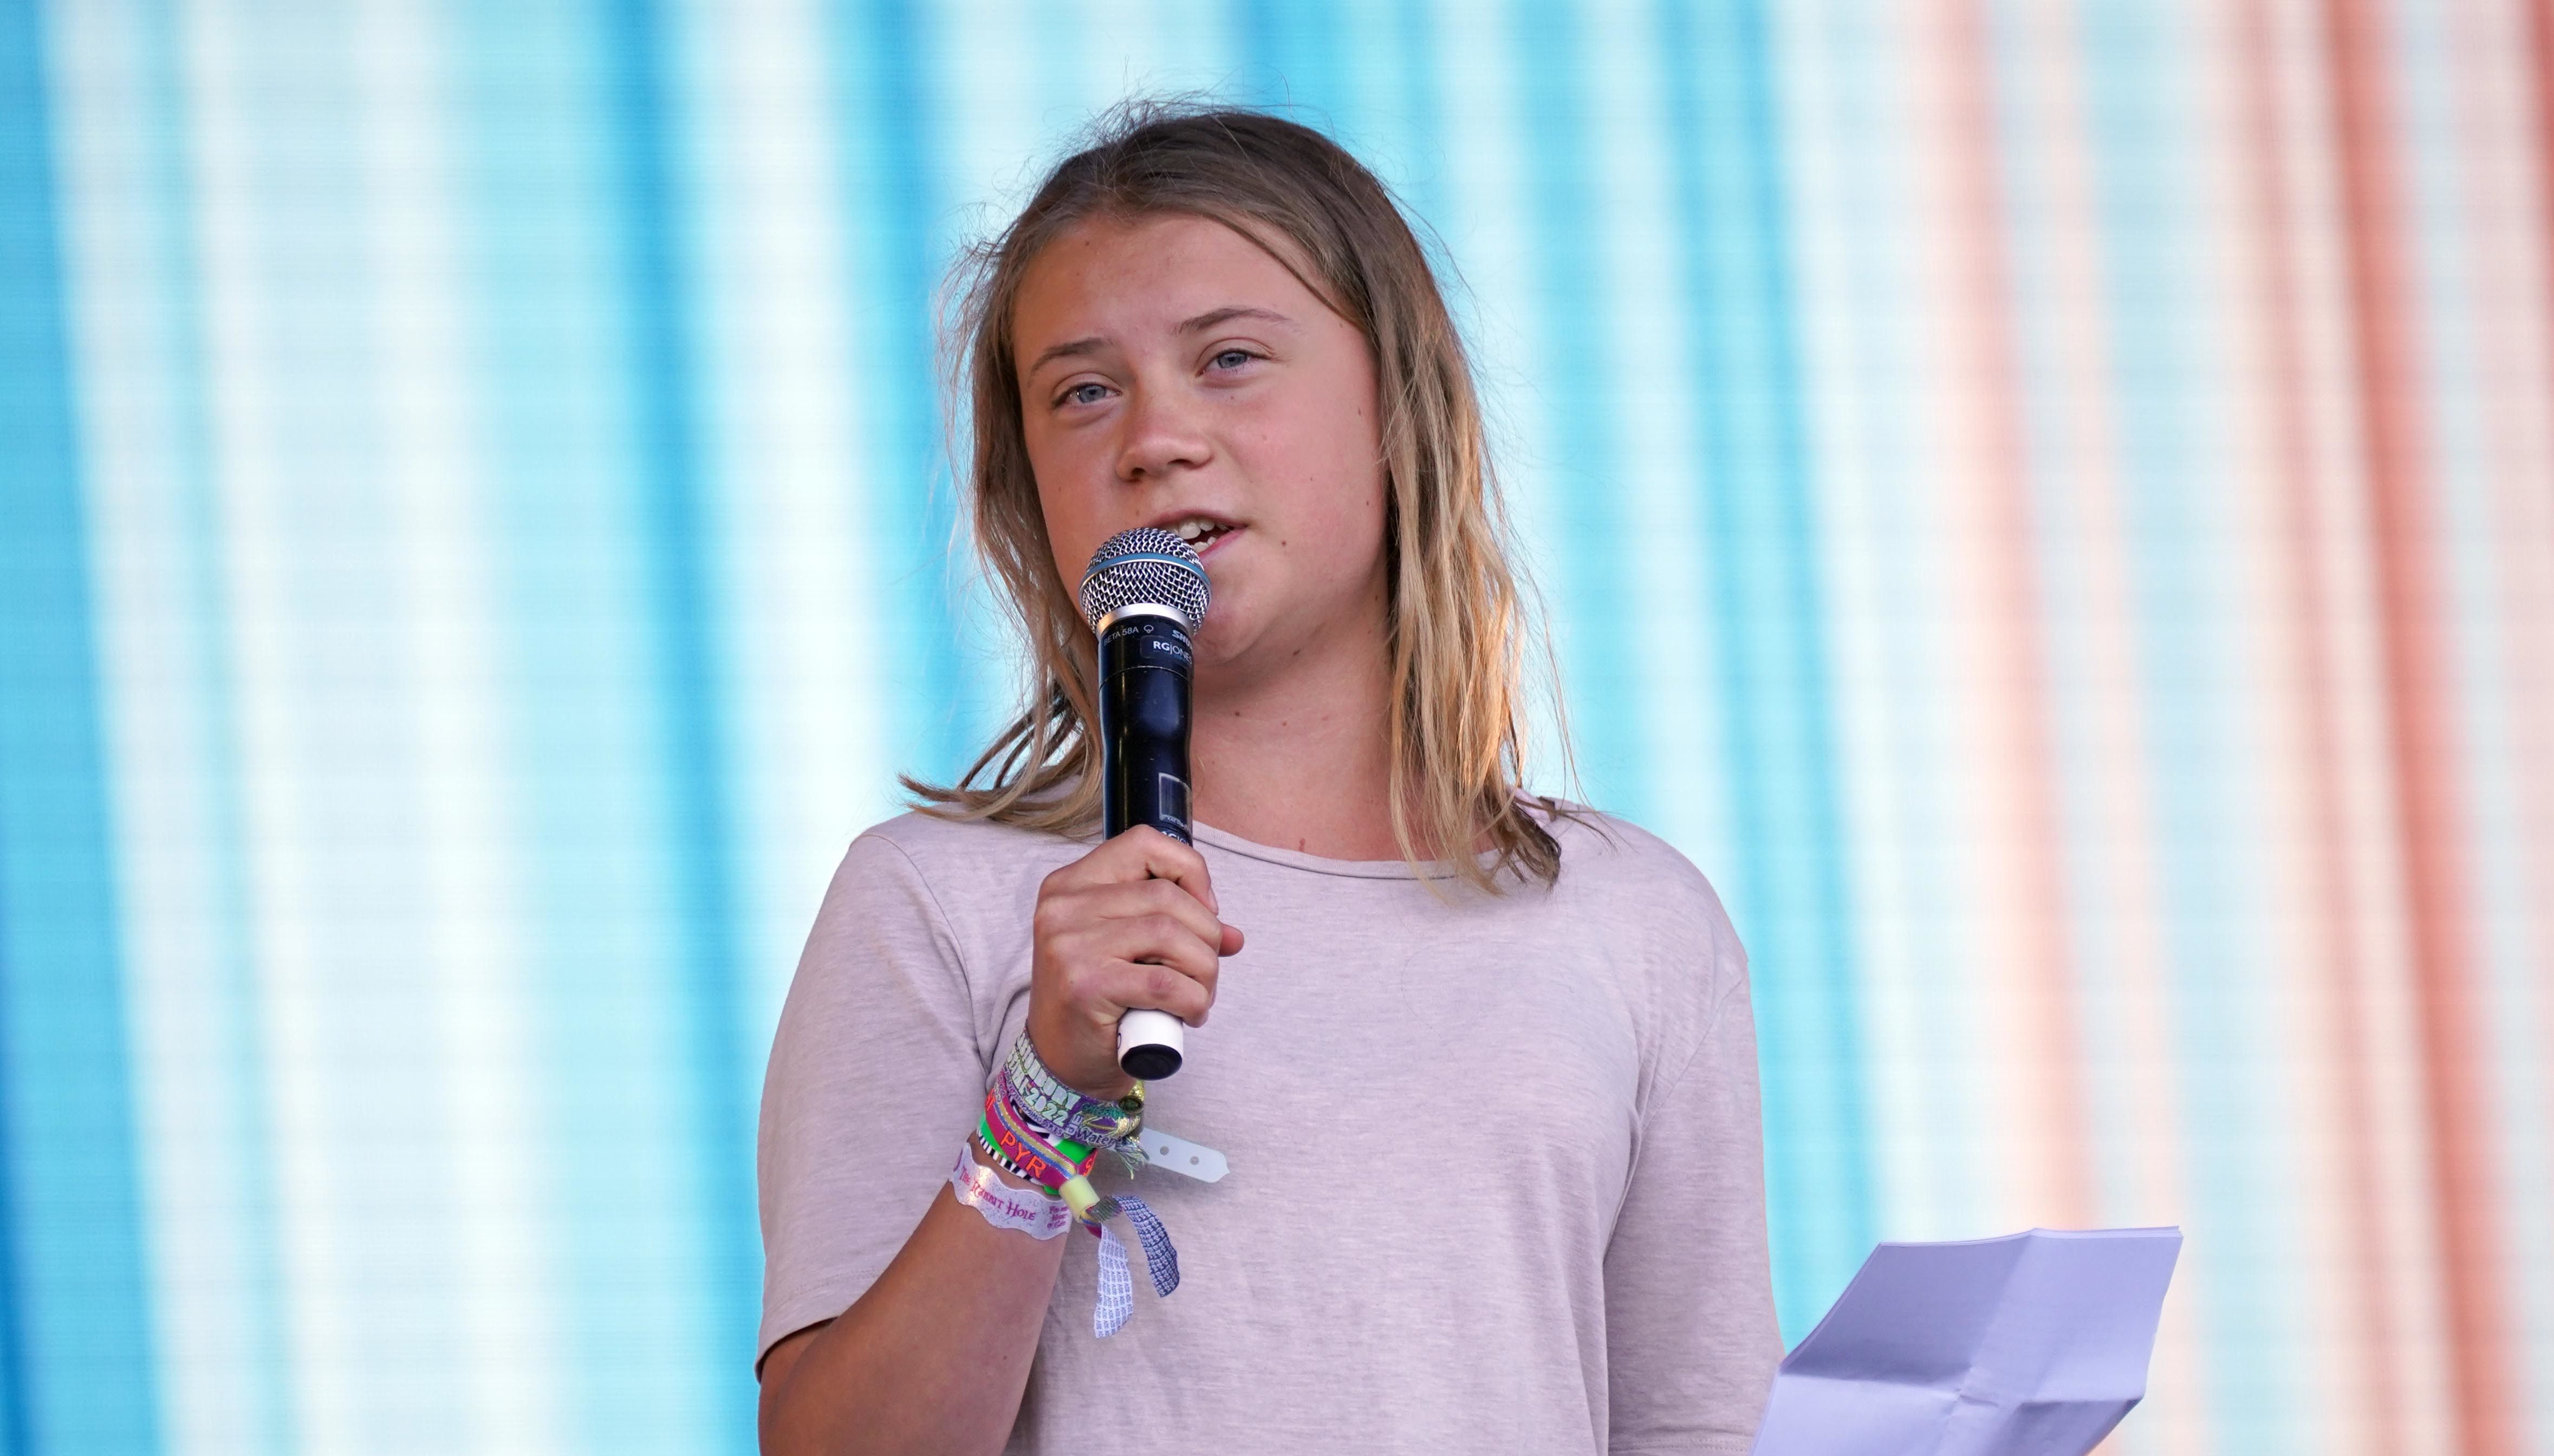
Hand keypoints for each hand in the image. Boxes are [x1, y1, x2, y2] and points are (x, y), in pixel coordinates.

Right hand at [1024, 826, 1244, 1099]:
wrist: (1061, 1062)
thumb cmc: (1097, 1001)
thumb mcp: (1129, 949)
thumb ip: (1174, 927)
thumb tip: (1233, 935)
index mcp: (1071, 884)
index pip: (1144, 843)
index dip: (1189, 870)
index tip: (1206, 910)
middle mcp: (1065, 907)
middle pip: (1167, 896)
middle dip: (1206, 935)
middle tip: (1206, 970)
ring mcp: (1071, 944)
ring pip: (1171, 935)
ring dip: (1204, 970)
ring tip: (1200, 994)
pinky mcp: (1086, 985)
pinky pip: (1166, 982)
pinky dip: (1193, 999)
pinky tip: (1190, 1014)